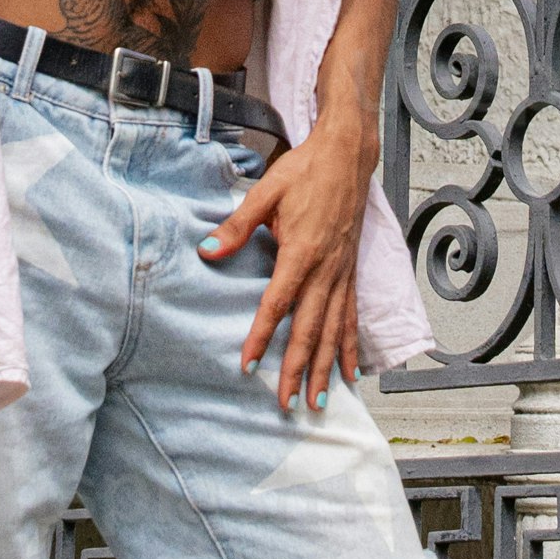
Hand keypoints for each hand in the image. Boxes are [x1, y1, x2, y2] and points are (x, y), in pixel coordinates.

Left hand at [204, 103, 374, 410]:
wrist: (347, 155)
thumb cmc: (306, 171)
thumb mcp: (266, 192)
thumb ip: (237, 226)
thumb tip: (207, 250)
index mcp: (302, 251)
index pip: (277, 304)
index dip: (260, 336)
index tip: (247, 365)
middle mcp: (327, 269)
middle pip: (309, 329)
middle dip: (297, 369)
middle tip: (286, 404)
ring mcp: (343, 274)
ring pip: (334, 331)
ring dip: (325, 369)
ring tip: (318, 402)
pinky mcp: (352, 273)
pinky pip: (352, 318)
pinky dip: (350, 348)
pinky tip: (351, 374)